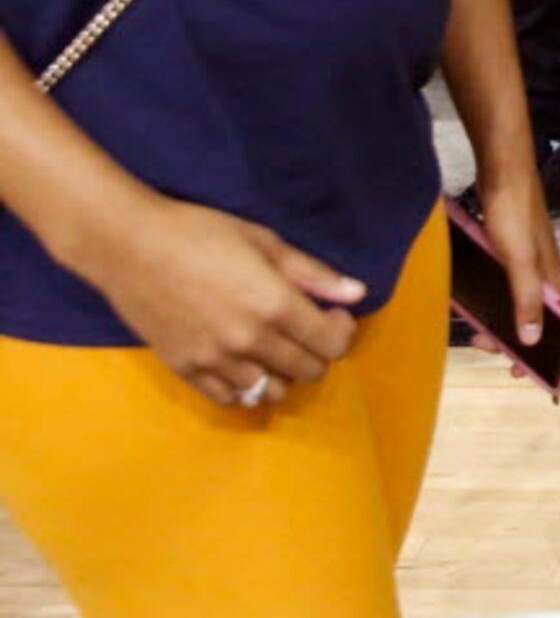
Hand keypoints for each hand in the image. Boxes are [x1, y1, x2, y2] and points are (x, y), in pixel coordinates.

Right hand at [77, 195, 363, 409]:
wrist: (129, 246)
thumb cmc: (200, 233)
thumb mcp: (266, 242)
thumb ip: (313, 274)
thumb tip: (357, 293)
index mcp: (274, 305)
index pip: (331, 344)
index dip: (342, 331)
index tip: (333, 314)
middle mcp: (248, 341)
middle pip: (307, 371)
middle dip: (318, 352)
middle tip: (307, 329)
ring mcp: (214, 361)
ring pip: (270, 392)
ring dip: (283, 374)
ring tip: (276, 348)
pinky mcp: (184, 370)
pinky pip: (229, 398)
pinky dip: (245, 387)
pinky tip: (244, 363)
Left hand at [470, 156, 559, 361]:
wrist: (503, 172)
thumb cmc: (513, 214)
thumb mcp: (519, 261)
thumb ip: (525, 300)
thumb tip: (532, 341)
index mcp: (554, 281)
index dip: (544, 353)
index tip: (518, 373)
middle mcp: (545, 275)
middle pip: (534, 319)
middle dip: (510, 338)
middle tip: (480, 342)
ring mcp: (527, 264)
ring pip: (516, 303)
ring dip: (498, 319)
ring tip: (474, 327)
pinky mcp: (510, 253)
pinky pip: (503, 287)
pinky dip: (489, 300)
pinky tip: (471, 301)